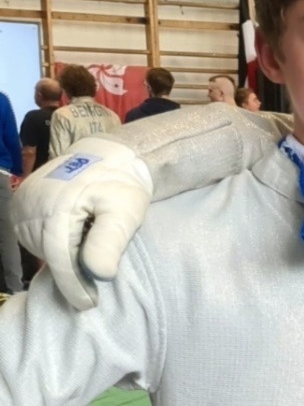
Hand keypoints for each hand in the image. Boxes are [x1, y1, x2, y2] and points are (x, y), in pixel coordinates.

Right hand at [10, 137, 152, 309]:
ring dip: (65, 254)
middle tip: (97, 266)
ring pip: (43, 247)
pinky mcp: (21, 205)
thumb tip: (98, 273)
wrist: (108, 156)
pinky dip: (56, 242)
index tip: (88, 305)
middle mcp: (29, 208)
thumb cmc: (121, 184)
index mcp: (55, 209)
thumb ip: (110, 240)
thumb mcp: (126, 210)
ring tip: (88, 242)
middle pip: (50, 255)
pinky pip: (36, 235)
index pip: (60, 260)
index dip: (74, 286)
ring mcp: (21, 205)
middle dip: (73, 268)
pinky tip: (76, 235)